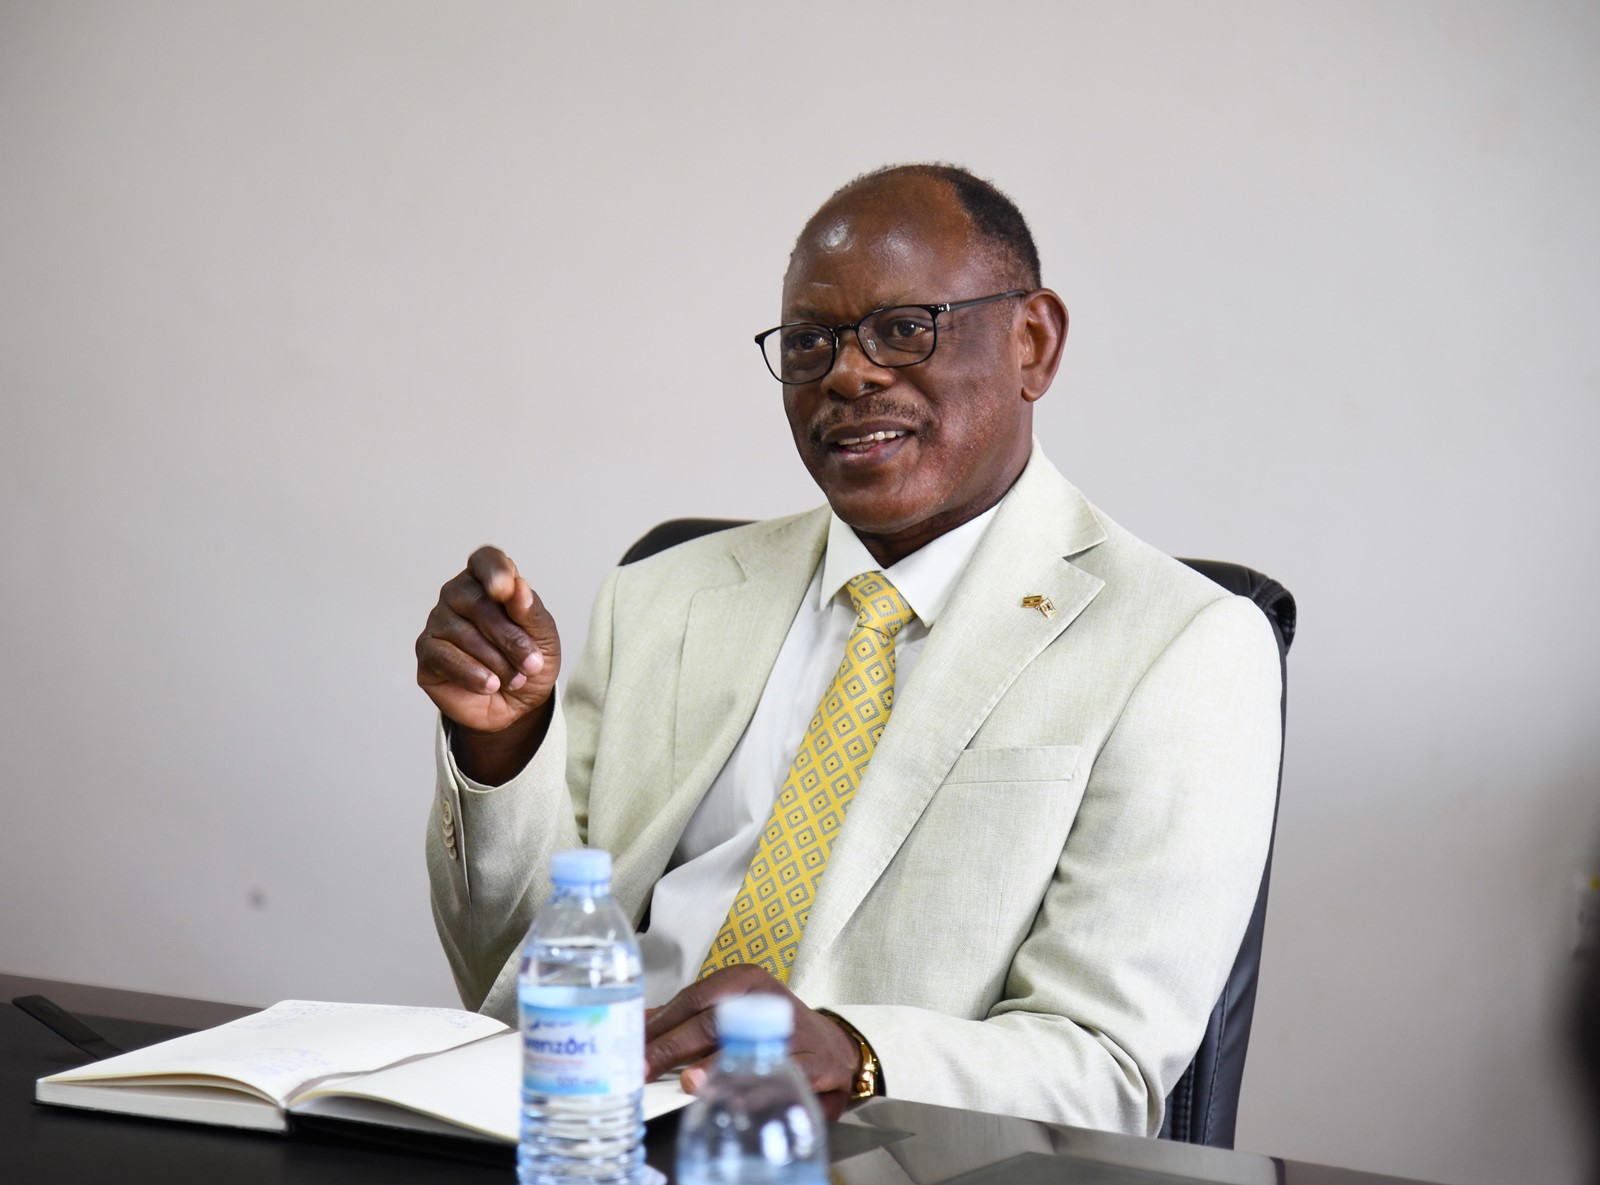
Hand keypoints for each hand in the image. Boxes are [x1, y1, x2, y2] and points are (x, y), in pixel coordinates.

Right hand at [415, 547, 561, 781]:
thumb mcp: (543, 637)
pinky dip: (472, 673)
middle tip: (532, 664)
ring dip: (497, 661)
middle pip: (478, 602)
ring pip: (464, 633)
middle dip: (510, 638)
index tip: (505, 589)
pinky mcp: (427, 651)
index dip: (495, 571)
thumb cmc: (528, 662)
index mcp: (488, 582)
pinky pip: (444, 656)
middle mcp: (458, 595)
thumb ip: (530, 610)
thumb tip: (517, 586)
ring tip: (515, 679)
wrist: (517, 706)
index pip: (485, 561)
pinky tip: (490, 685)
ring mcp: (438, 621)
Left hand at [644, 967, 860, 1097]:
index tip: (633, 1045)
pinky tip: (736, 1101)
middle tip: (644, 1068)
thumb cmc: (772, 1027)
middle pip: (713, 1021)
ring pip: (750, 1046)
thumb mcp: (732, 1010)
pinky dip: (758, 1090)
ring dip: (716, 1066)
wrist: (832, 1047)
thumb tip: (640, 1023)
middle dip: (673, 1047)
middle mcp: (769, 1000)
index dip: (660, 1023)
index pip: (693, 998)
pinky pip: (784, 1075)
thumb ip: (688, 1017)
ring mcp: (795, 1031)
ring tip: (689, 1082)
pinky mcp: (818, 1063)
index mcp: (744, 980)